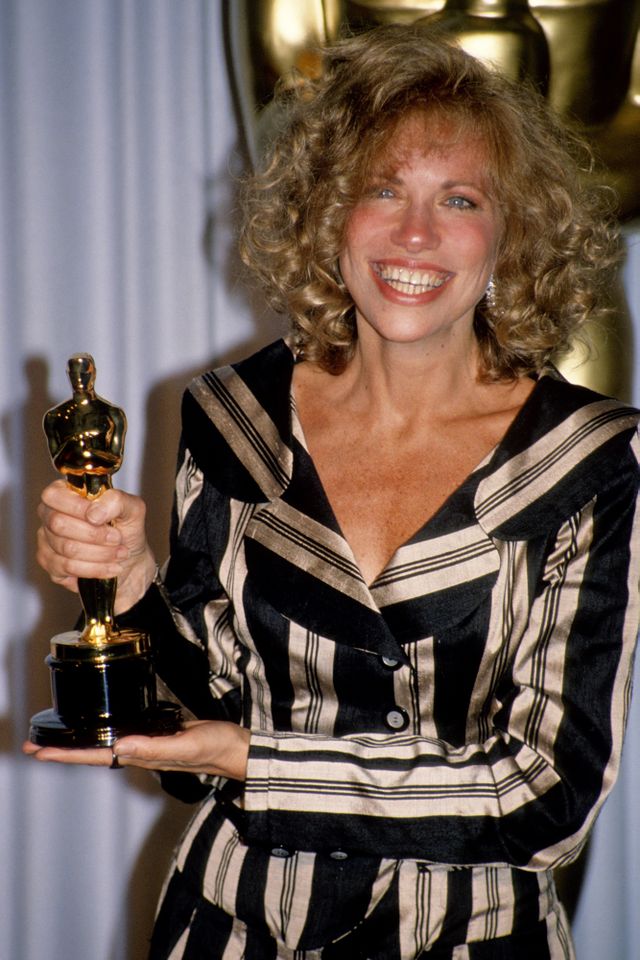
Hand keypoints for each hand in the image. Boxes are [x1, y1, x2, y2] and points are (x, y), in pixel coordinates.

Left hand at [23, 721, 250, 780]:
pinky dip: (104, 731)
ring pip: (104, 744)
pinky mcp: (156, 734)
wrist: (236, 748)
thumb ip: (155, 748)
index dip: (66, 755)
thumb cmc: (214, 748)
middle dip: (63, 750)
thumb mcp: (186, 745)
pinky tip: (99, 727)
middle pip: (92, 753)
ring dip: (79, 743)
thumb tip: (120, 746)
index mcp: (141, 756)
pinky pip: (122, 734)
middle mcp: (138, 752)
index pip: (95, 757)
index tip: (39, 752)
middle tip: (32, 745)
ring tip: (57, 737)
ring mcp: (146, 745)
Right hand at [36, 479, 155, 611]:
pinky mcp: (50, 565)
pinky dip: (95, 568)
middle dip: (95, 535)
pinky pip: (68, 567)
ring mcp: (46, 541)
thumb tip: (94, 513)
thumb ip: (116, 501)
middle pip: (58, 524)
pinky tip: (111, 567)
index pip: (53, 495)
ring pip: (66, 548)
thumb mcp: (132, 509)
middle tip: (117, 539)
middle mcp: (50, 515)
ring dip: (100, 553)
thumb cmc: (126, 530)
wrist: (130, 561)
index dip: (77, 507)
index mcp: (65, 493)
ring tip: (120, 553)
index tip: (102, 519)